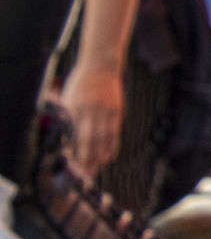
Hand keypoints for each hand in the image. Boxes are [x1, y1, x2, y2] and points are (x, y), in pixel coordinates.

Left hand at [60, 63, 124, 179]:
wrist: (100, 66)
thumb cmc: (81, 82)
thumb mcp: (68, 96)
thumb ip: (67, 115)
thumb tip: (66, 137)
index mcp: (74, 107)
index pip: (73, 134)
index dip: (73, 151)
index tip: (72, 165)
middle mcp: (89, 110)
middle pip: (88, 140)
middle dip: (87, 158)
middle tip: (85, 173)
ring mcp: (105, 111)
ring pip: (102, 138)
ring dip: (99, 155)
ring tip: (97, 168)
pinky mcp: (116, 111)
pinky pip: (114, 133)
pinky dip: (111, 146)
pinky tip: (109, 156)